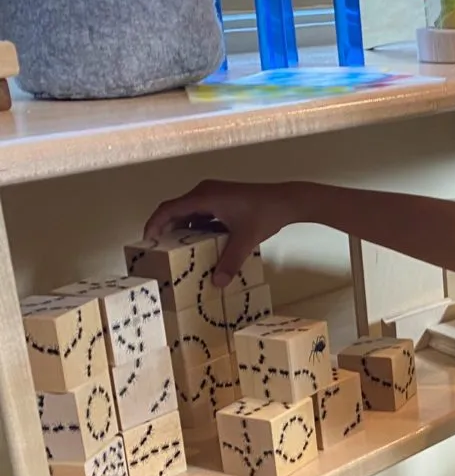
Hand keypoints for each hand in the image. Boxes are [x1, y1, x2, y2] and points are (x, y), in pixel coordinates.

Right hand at [143, 180, 291, 287]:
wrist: (287, 200)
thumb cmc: (265, 214)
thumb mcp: (245, 240)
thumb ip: (230, 262)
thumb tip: (217, 283)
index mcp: (204, 197)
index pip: (168, 209)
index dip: (153, 224)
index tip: (146, 241)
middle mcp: (204, 192)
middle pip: (175, 210)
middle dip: (165, 230)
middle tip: (157, 251)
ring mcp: (214, 194)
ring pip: (189, 212)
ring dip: (181, 229)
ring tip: (175, 251)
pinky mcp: (222, 199)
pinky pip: (201, 213)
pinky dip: (196, 227)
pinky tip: (199, 245)